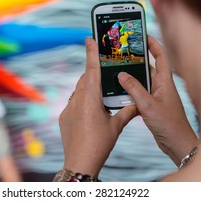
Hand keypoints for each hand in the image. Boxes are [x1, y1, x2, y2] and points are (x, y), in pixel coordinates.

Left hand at [59, 38, 137, 176]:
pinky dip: (82, 101)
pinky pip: (73, 102)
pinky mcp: (64, 117)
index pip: (92, 69)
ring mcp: (68, 108)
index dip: (91, 52)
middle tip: (104, 71)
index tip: (89, 38)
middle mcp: (76, 100)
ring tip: (100, 95)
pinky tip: (91, 112)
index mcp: (90, 98)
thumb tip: (137, 104)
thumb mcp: (116, 127)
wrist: (79, 162)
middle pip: (86, 79)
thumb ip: (127, 112)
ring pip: (79, 90)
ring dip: (89, 88)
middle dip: (94, 73)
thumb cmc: (99, 144)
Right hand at [118, 36, 197, 165]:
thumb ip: (134, 89)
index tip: (142, 35)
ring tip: (118, 68)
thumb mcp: (148, 105)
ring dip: (132, 75)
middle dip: (137, 58)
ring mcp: (157, 95)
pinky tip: (121, 90)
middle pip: (150, 66)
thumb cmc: (170, 125)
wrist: (178, 144)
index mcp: (165, 82)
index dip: (153, 44)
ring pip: (143, 80)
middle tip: (124, 51)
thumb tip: (121, 75)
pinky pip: (140, 92)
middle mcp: (162, 86)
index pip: (161, 56)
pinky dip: (131, 89)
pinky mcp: (153, 105)